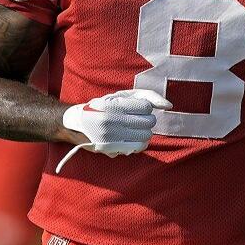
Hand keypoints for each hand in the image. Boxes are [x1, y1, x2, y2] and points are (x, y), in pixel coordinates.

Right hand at [55, 89, 172, 172]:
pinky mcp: (110, 148)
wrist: (75, 124)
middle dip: (147, 120)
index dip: (145, 108)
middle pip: (148, 122)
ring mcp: (111, 136)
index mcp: (113, 104)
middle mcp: (111, 120)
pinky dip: (140, 143)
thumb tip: (169, 106)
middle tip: (137, 120)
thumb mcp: (119, 96)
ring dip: (144, 132)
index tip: (138, 109)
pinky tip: (133, 139)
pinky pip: (138, 147)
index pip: (146, 107)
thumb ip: (146, 96)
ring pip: (146, 135)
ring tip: (135, 129)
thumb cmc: (101, 107)